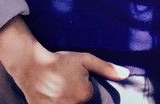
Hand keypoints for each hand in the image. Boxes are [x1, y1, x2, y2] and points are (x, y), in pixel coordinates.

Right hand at [10, 48, 129, 103]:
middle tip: (65, 84)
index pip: (92, 96)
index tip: (76, 81)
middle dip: (76, 95)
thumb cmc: (61, 62)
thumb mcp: (86, 59)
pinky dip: (59, 102)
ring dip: (67, 100)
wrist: (33, 67)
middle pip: (82, 103)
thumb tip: (126, 74)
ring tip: (59, 90)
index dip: (85, 87)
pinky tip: (53, 95)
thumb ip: (107, 68)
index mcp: (85, 94)